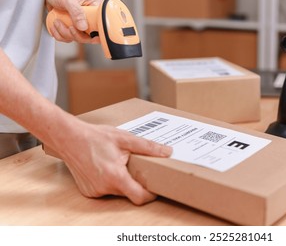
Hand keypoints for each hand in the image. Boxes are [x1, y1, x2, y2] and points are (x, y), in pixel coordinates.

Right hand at [45, 119, 171, 204]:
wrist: (68, 138)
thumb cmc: (94, 137)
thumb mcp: (125, 139)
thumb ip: (148, 147)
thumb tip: (167, 152)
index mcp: (115, 177)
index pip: (139, 197)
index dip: (151, 194)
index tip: (156, 187)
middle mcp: (104, 188)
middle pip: (129, 193)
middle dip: (136, 183)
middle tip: (137, 167)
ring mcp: (94, 191)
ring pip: (118, 192)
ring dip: (123, 181)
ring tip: (119, 163)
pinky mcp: (88, 191)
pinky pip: (106, 190)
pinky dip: (110, 182)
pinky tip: (106, 167)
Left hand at [46, 0, 101, 43]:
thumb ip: (76, 12)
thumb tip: (83, 27)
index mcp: (95, 8)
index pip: (102, 25)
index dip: (96, 33)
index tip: (88, 35)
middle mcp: (90, 17)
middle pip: (89, 36)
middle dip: (76, 34)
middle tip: (68, 27)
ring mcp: (81, 23)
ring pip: (78, 38)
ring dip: (65, 34)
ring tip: (57, 22)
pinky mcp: (73, 26)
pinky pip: (69, 37)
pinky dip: (60, 34)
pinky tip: (55, 25)